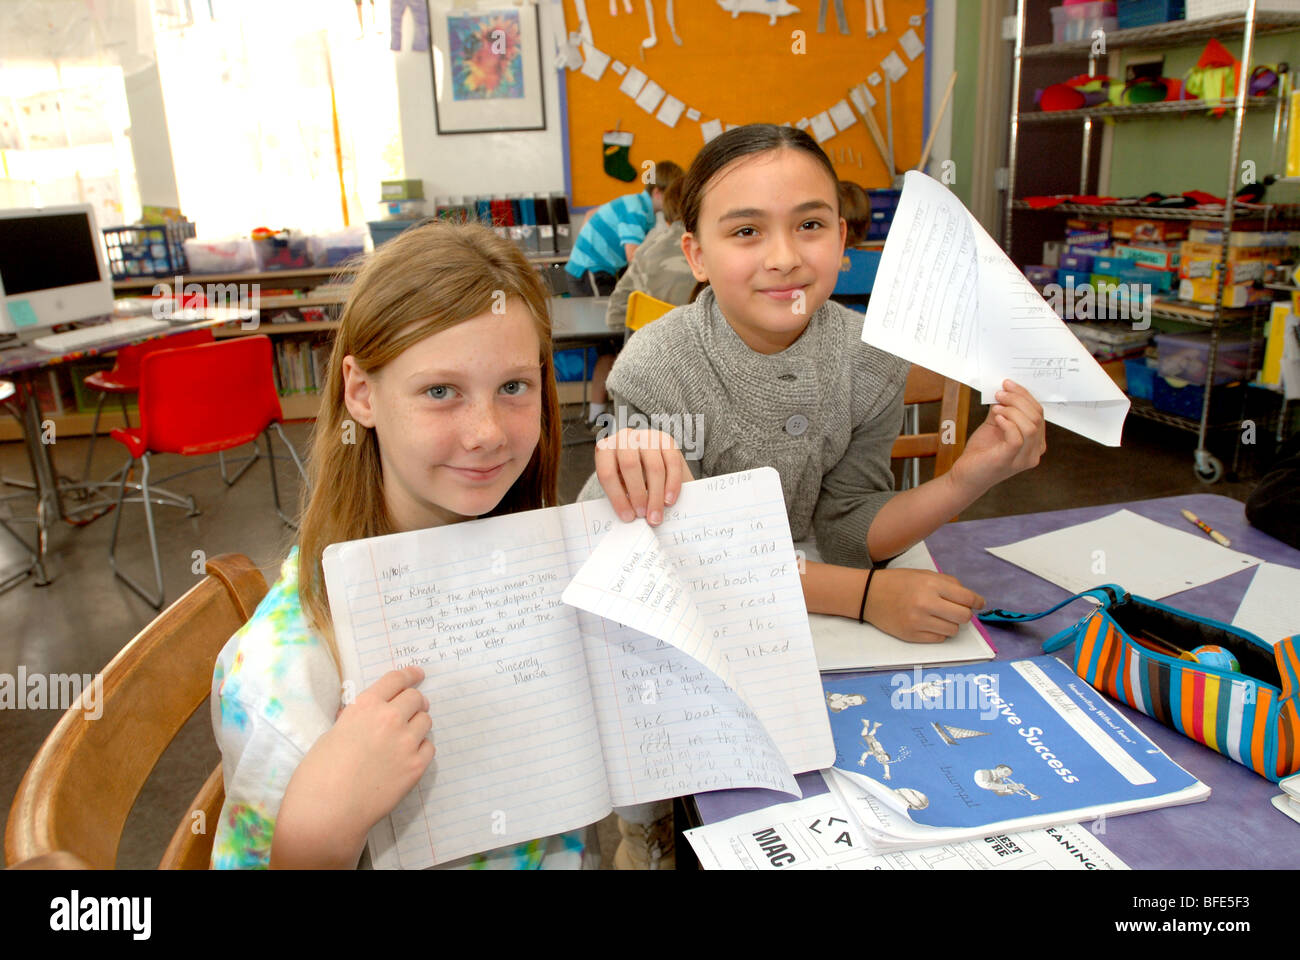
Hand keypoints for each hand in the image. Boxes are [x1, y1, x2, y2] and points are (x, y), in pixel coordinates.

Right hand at [272, 666, 433, 868]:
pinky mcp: (416, 767)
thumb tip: (368, 715)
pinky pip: (428, 747)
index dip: (410, 675)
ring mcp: (406, 742)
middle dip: (414, 701)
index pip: (396, 679)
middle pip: (416, 698)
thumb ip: (356, 719)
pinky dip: (421, 749)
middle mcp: (390, 718)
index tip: (418, 674)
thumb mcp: (333, 733)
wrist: (328, 811)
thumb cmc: (319, 773)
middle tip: (412, 708)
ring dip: (418, 724)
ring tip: (405, 736)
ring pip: (426, 721)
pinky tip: (407, 757)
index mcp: (365, 706)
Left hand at [594, 428, 686, 524]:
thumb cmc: (629, 477)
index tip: (627, 517)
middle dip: (637, 494)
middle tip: (643, 515)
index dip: (617, 497)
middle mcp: (624, 438)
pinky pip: (672, 463)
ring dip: (656, 494)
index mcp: (605, 449)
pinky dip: (672, 484)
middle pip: (630, 465)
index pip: (607, 473)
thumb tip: (630, 518)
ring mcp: (646, 436)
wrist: (649, 461)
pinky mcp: (667, 440)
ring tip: (656, 514)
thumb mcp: (619, 484)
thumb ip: (622, 495)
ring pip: (653, 466)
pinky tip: (669, 500)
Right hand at [863, 568, 985, 643]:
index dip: (977, 602)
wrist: (868, 595)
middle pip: (963, 617)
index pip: (966, 598)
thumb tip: (971, 599)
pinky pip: (939, 638)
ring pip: (953, 630)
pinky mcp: (911, 635)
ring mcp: (918, 621)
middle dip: (964, 614)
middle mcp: (926, 603)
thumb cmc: (898, 582)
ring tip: (939, 616)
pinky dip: (939, 632)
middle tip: (957, 610)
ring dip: (951, 624)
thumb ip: (949, 584)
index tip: (979, 603)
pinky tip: (929, 623)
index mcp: (931, 585)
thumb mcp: (924, 575)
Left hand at [950, 379, 1045, 495]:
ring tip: (996, 406)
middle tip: (1000, 392)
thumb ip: (1003, 409)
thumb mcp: (995, 425)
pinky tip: (996, 418)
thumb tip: (1005, 389)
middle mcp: (1035, 452)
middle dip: (1018, 399)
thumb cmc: (981, 452)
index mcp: (1036, 443)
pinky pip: (1017, 437)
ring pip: (1031, 425)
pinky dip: (1008, 423)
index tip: (1007, 384)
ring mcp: (1024, 459)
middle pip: (1037, 417)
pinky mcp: (1009, 461)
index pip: (1039, 413)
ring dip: (1013, 409)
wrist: (966, 476)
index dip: (1025, 395)